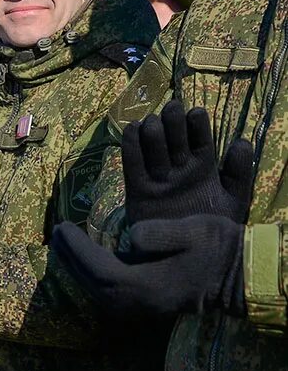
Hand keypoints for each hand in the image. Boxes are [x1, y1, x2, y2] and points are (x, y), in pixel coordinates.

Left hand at [52, 215, 245, 316]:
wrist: (241, 277)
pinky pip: (107, 293)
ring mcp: (142, 308)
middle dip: (70, 258)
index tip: (62, 226)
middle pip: (92, 284)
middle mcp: (139, 304)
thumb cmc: (218, 248)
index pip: (99, 270)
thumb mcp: (194, 231)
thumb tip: (129, 235)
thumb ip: (159, 232)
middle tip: (56, 232)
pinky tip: (85, 259)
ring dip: (78, 268)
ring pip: (97, 292)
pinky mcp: (145, 305)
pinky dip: (91, 276)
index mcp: (147, 286)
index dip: (77, 249)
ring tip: (64, 244)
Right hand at [123, 100, 253, 224]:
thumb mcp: (233, 203)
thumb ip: (239, 174)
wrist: (184, 259)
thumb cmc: (212, 229)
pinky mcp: (137, 188)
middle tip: (171, 111)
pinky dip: (130, 144)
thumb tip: (241, 142)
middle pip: (174, 135)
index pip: (201, 138)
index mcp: (205, 167)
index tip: (195, 114)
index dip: (197, 123)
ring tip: (153, 124)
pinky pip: (132, 163)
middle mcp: (180, 167)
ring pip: (153, 143)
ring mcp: (158, 176)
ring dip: (152, 129)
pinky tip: (133, 129)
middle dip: (172, 119)